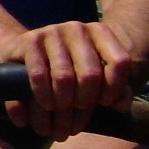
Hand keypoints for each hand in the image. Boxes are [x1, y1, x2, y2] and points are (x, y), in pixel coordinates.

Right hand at [1, 20, 133, 140]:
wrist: (29, 53)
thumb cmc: (72, 71)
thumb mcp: (99, 79)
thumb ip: (118, 92)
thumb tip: (119, 105)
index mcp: (100, 33)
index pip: (119, 63)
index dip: (114, 89)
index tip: (104, 103)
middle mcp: (77, 28)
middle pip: (90, 76)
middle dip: (83, 103)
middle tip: (76, 116)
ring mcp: (52, 32)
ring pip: (63, 79)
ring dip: (61, 108)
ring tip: (58, 120)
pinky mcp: (29, 40)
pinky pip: (38, 76)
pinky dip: (41, 97)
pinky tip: (42, 108)